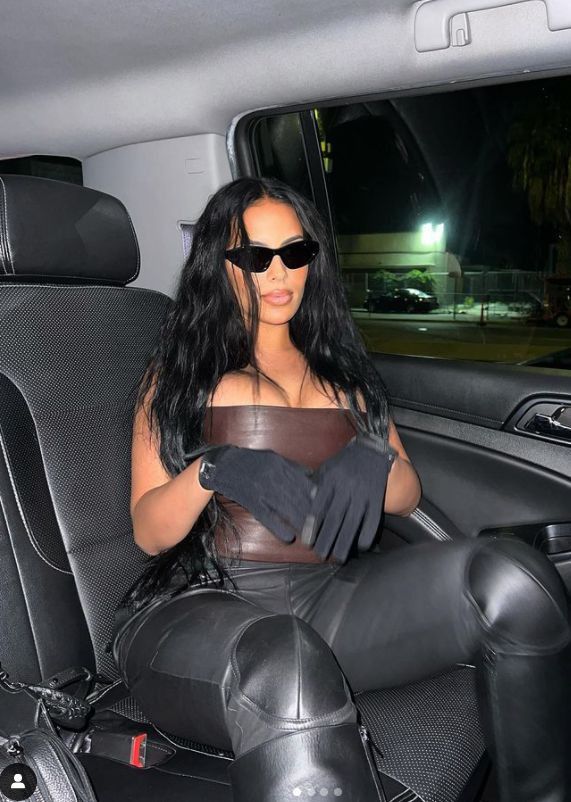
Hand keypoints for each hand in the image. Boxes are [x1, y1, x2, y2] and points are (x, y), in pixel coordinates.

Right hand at [190, 444, 315, 543]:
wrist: (223, 464)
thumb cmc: (251, 461)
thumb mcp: (273, 457)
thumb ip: (293, 467)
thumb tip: (313, 477)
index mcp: (281, 465)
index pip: (305, 483)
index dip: (319, 498)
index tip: (330, 509)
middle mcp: (273, 476)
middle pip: (298, 497)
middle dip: (313, 513)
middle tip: (325, 527)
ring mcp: (261, 489)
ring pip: (285, 508)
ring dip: (299, 522)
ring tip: (311, 535)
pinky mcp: (250, 500)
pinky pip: (266, 516)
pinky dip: (278, 527)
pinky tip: (288, 537)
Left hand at [300, 433, 397, 562]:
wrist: (373, 449)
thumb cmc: (345, 462)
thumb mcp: (328, 469)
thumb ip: (318, 486)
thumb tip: (307, 503)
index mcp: (331, 480)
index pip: (320, 506)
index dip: (313, 525)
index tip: (308, 542)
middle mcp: (347, 487)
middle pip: (335, 518)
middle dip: (327, 539)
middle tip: (321, 555)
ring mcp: (363, 493)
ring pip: (353, 522)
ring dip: (346, 542)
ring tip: (339, 558)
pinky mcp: (377, 498)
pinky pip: (373, 519)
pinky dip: (367, 534)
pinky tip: (362, 547)